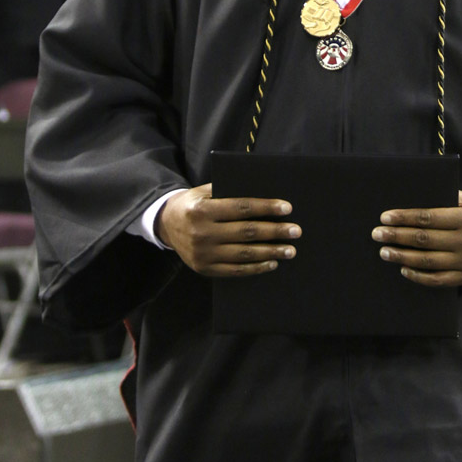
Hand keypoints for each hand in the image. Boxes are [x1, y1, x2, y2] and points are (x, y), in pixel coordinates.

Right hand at [156, 184, 301, 276]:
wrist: (166, 223)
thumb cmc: (194, 203)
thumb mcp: (206, 191)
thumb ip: (229, 192)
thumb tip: (265, 195)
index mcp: (203, 210)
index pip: (241, 208)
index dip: (266, 208)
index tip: (287, 208)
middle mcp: (202, 233)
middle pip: (246, 232)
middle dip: (274, 231)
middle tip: (295, 231)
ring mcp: (203, 254)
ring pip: (243, 254)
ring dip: (270, 252)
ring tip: (290, 250)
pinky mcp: (204, 269)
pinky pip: (235, 271)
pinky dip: (256, 268)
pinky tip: (271, 263)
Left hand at [371, 191, 461, 286]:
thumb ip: (445, 198)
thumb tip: (412, 198)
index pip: (428, 218)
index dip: (405, 218)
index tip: (386, 217)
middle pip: (425, 239)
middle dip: (397, 237)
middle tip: (378, 234)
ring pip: (428, 261)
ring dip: (403, 257)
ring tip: (385, 252)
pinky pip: (439, 280)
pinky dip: (419, 277)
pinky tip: (404, 269)